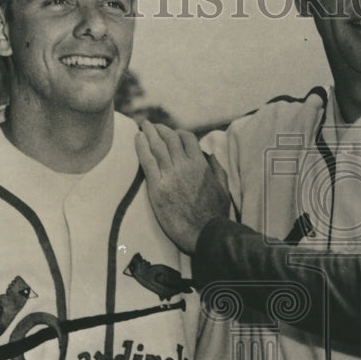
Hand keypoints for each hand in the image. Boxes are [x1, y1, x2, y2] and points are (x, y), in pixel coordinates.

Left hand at [135, 121, 229, 253]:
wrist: (205, 233)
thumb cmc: (215, 215)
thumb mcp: (223, 188)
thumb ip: (217, 169)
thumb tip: (210, 156)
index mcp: (201, 164)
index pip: (187, 139)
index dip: (178, 133)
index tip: (172, 134)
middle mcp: (185, 166)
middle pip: (170, 138)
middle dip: (160, 129)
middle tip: (152, 126)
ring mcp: (170, 175)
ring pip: (157, 146)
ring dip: (149, 133)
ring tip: (143, 126)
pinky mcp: (157, 188)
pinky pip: (147, 161)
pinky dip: (141, 146)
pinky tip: (137, 138)